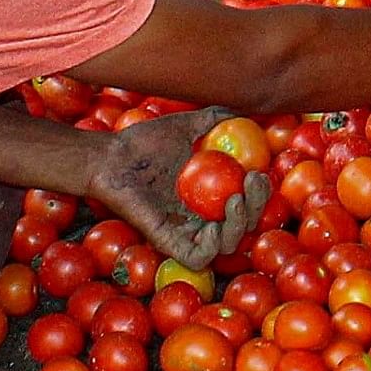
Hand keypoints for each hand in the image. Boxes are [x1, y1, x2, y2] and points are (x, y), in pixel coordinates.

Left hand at [83, 108, 267, 267]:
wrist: (112, 157)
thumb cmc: (143, 143)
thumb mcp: (187, 126)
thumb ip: (215, 119)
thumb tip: (245, 113)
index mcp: (207, 197)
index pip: (244, 206)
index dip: (259, 195)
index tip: (258, 173)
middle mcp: (198, 218)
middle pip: (241, 227)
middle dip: (256, 208)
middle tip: (253, 181)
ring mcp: (183, 232)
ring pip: (225, 246)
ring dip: (239, 226)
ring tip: (235, 199)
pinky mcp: (166, 240)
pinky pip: (197, 257)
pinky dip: (212, 247)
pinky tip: (215, 226)